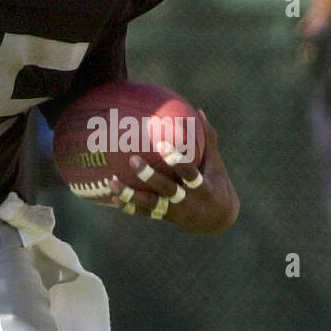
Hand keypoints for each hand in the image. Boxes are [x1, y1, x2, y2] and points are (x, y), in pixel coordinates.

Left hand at [107, 109, 238, 235]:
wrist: (217, 220)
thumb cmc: (217, 183)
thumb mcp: (216, 163)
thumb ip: (206, 139)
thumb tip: (198, 110)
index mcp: (202, 186)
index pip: (188, 171)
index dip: (175, 159)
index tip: (160, 143)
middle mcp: (189, 200)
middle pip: (167, 188)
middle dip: (149, 176)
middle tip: (132, 159)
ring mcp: (175, 210)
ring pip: (151, 203)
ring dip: (131, 194)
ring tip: (112, 183)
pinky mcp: (165, 217)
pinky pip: (145, 213)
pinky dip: (130, 207)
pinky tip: (113, 199)